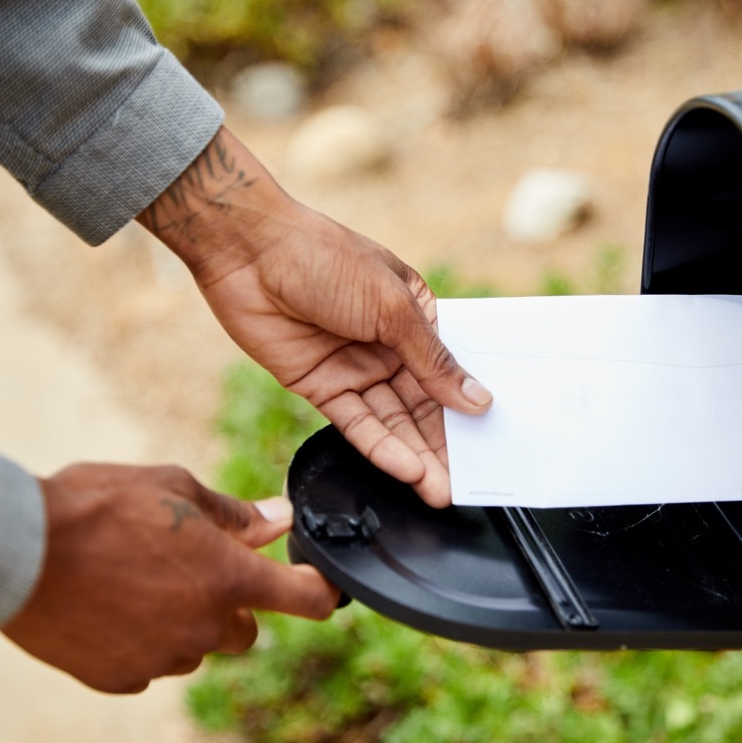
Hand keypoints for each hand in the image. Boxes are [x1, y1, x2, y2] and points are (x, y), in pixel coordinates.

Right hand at [0, 463, 337, 693]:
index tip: (321, 585)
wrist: (16, 550)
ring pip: (195, 646)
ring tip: (135, 579)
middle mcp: (204, 627)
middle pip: (246, 629)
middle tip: (191, 567)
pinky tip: (109, 606)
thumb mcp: (174, 489)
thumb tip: (278, 520)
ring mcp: (162, 659)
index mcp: (227, 577)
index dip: (320, 591)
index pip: (303, 598)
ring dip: (183, 621)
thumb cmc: (98, 506)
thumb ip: (234, 514)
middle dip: (230, 602)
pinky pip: (149, 664)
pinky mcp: (120, 679)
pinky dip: (141, 640)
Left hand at [138, 127, 492, 506]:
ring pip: (392, 422)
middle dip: (444, 445)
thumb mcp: (392, 308)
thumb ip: (433, 361)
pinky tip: (406, 470)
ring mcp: (354, 368)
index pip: (449, 371)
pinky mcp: (320, 387)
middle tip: (465, 485)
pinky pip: (356, 425)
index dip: (468, 408)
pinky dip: (381, 448)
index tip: (492, 446)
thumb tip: (478, 399)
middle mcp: (388, 345)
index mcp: (414, 316)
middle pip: (422, 404)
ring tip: (440, 491)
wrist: (250, 251)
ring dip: (416, 456)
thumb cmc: (327, 258)